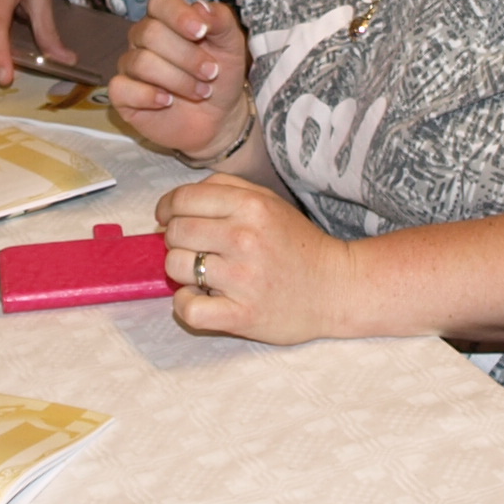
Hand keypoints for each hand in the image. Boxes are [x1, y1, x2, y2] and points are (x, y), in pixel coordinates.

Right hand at [106, 0, 249, 162]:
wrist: (219, 117)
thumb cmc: (220, 76)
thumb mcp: (231, 45)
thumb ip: (221, 20)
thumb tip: (200, 7)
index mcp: (168, 19)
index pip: (160, 1)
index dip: (178, 15)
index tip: (201, 33)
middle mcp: (144, 38)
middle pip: (151, 33)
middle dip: (187, 56)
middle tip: (210, 73)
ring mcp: (131, 66)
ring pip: (141, 62)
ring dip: (178, 80)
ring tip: (201, 92)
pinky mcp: (123, 94)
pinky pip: (121, 87)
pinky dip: (148, 95)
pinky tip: (168, 101)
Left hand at [155, 174, 352, 344]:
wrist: (337, 288)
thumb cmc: (296, 244)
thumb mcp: (268, 201)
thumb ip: (224, 188)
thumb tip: (176, 202)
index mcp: (250, 206)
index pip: (182, 199)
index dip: (167, 208)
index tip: (168, 218)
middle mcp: (244, 238)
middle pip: (175, 233)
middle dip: (177, 240)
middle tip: (195, 248)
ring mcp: (242, 279)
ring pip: (175, 267)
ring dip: (182, 271)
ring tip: (204, 273)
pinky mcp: (241, 315)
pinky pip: (188, 309)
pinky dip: (186, 304)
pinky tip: (201, 298)